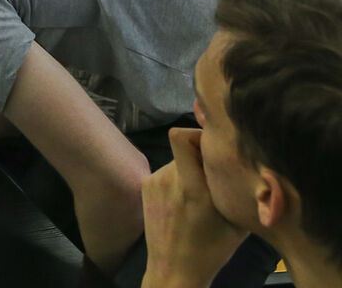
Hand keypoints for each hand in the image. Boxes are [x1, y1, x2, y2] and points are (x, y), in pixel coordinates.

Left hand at [140, 128, 245, 287]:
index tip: (215, 149)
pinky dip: (179, 179)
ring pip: (177, 160)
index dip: (198, 135)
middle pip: (185, 149)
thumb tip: (258, 169)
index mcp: (192, 188)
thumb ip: (241, 191)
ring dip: (191, 169)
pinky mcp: (145, 186)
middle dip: (202, 157)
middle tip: (215, 176)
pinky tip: (186, 200)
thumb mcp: (237, 222)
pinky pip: (167, 171)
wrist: (174, 269)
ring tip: (202, 193)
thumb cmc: (212, 249)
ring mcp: (153, 181)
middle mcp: (168, 180)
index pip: (181, 137)